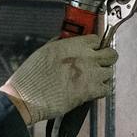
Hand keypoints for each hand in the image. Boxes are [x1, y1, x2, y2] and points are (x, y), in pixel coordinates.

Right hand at [0, 35, 116, 124]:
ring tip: (92, 79)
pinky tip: (92, 90)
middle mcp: (85, 57)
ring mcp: (90, 74)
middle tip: (99, 63)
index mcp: (72, 45)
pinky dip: (101, 90)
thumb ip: (60, 44)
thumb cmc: (30, 77)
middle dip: (106, 58)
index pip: (96, 38)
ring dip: (103, 75)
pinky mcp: (91, 91)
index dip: (95, 45)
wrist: (26, 98)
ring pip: (110, 72)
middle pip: (111, 53)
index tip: (93, 49)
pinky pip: (107, 88)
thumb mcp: (44, 51)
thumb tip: (67, 40)